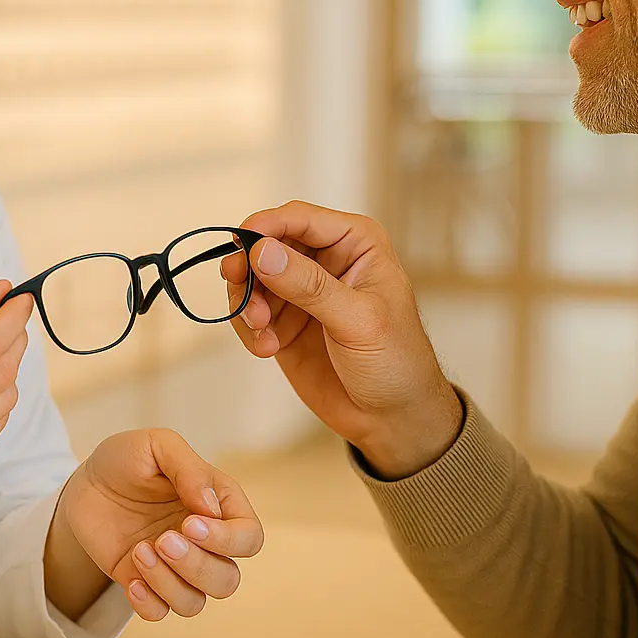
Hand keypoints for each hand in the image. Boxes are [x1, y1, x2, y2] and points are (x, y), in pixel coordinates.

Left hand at [46, 429, 262, 622]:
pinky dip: (149, 604)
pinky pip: (160, 612)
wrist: (86, 482)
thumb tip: (211, 509)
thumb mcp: (158, 445)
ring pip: (196, 602)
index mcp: (219, 505)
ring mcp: (175, 566)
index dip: (228, 540)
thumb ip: (190, 470)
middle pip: (227, 579)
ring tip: (140, 551)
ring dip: (170, 584)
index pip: (249, 538)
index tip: (190, 523)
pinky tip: (131, 581)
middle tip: (162, 539)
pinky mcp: (145, 582)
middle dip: (196, 566)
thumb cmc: (129, 458)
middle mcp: (204, 542)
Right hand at [221, 201, 461, 478]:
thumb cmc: (396, 362)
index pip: (299, 218)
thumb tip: (261, 252)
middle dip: (249, 270)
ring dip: (247, 304)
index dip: (265, 227)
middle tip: (243, 300)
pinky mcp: (283, 321)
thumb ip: (308, 285)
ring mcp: (300, 290)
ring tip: (262, 332)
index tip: (241, 247)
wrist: (393, 419)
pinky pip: (248, 311)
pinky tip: (267, 349)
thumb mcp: (358, 320)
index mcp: (354, 242)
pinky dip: (250, 329)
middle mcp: (324, 258)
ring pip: (251, 278)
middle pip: (266, 245)